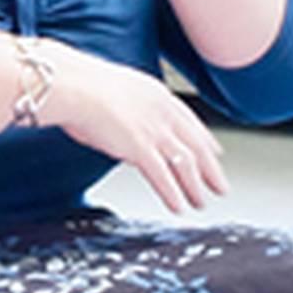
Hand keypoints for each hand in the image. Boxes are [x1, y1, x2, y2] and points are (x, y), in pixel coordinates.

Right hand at [37, 42, 228, 213]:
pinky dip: (174, 194)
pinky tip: (179, 206)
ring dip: (195, 187)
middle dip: (211, 169)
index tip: (215, 152)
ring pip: (185, 164)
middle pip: (196, 145)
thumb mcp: (117, 89)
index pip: (190, 120)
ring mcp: (153, 130)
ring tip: (201, 202)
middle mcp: (162, 112)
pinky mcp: (141, 148)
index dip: (205, 140)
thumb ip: (130, 105)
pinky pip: (164, 177)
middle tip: (220, 185)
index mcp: (157, 94)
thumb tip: (126, 117)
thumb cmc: (81, 86)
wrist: (72, 86)